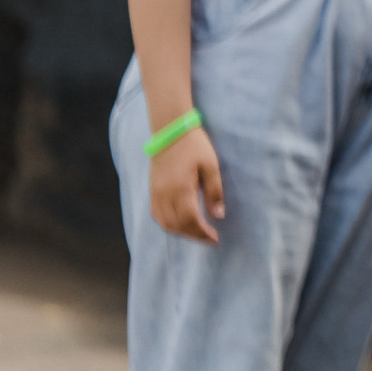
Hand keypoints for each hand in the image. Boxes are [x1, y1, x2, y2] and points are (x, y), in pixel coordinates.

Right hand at [149, 125, 223, 242]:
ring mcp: (155, 194)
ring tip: (197, 233)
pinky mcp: (152, 190)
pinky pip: (157, 215)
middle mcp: (164, 195)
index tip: (215, 239)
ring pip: (165, 223)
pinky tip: (180, 224)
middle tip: (209, 239)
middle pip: (177, 226)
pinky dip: (168, 225)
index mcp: (180, 189)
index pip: (190, 221)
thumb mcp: (211, 166)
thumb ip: (214, 192)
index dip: (202, 233)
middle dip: (194, 236)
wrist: (170, 131)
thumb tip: (219, 215)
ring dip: (181, 232)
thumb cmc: (194, 146)